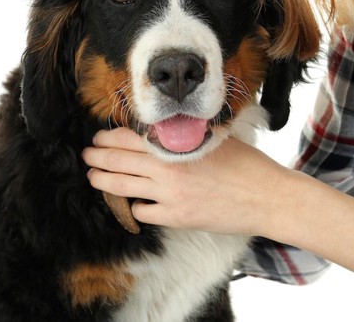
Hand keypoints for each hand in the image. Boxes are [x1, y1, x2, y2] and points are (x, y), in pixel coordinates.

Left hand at [83, 127, 294, 235]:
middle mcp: (168, 169)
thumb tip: (160, 135)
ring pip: (123, 188)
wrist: (266, 197)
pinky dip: (135, 207)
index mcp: (177, 146)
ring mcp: (170, 196)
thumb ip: (185, 138)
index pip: (130, 138)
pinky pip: (143, 213)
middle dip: (97, 158)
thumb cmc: (247, 165)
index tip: (99, 138)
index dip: (108, 138)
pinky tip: (134, 203)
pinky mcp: (176, 218)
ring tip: (94, 178)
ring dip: (103, 182)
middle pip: (119, 162)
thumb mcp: (215, 139)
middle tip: (87, 156)